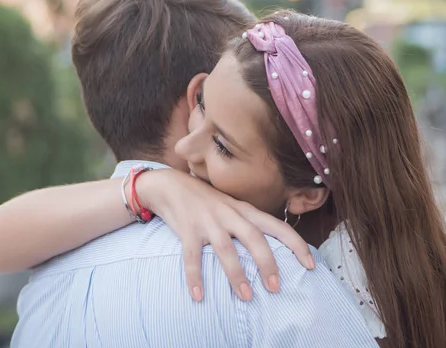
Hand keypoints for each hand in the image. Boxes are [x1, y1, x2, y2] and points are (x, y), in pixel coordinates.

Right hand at [137, 169, 314, 301]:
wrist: (171, 186)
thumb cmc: (206, 201)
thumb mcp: (232, 207)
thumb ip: (249, 223)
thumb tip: (273, 248)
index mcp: (244, 210)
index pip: (277, 226)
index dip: (296, 244)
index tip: (310, 265)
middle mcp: (229, 214)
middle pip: (254, 238)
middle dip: (267, 263)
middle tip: (276, 288)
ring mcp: (208, 222)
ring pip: (226, 249)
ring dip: (236, 274)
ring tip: (246, 296)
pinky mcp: (187, 230)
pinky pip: (192, 257)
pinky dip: (195, 277)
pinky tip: (198, 296)